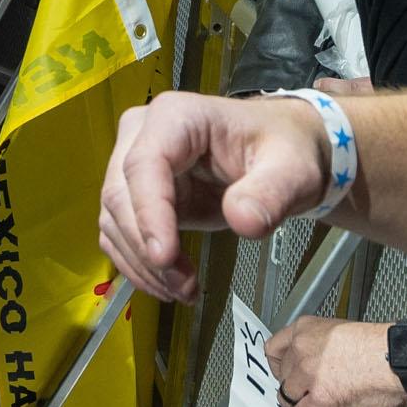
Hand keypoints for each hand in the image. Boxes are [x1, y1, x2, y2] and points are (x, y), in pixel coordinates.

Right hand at [96, 91, 332, 300]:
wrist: (279, 152)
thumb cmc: (283, 149)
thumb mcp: (292, 168)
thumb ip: (271, 193)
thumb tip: (243, 222)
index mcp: (177, 116)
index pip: (145, 164)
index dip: (149, 213)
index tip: (165, 257)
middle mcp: (143, 134)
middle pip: (121, 195)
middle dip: (147, 248)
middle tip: (183, 285)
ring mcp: (134, 164)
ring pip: (115, 219)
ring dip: (142, 263)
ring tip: (184, 290)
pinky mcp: (136, 194)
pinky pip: (120, 232)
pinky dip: (138, 264)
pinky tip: (169, 284)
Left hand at [265, 314, 406, 406]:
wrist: (399, 359)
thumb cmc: (382, 347)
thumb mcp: (341, 334)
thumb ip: (321, 349)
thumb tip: (318, 369)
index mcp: (306, 329)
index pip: (274, 350)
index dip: (280, 368)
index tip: (286, 377)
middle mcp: (301, 350)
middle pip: (282, 377)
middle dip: (294, 390)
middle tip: (306, 397)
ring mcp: (308, 375)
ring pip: (288, 398)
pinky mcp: (320, 400)